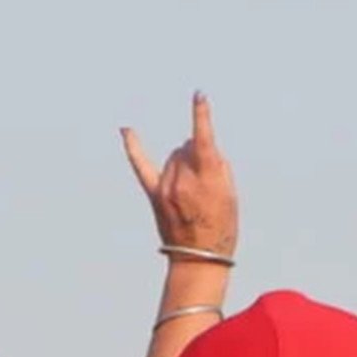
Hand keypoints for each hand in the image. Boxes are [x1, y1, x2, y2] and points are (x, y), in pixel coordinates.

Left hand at [121, 92, 238, 260]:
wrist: (199, 260)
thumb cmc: (221, 230)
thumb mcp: (230, 198)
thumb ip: (219, 169)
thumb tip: (204, 149)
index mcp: (208, 180)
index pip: (203, 140)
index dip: (201, 116)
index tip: (199, 96)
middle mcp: (184, 180)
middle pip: (187, 148)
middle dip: (196, 158)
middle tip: (206, 187)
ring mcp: (167, 187)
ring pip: (173, 157)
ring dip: (182, 164)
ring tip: (191, 192)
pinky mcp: (154, 195)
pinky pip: (141, 165)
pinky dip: (133, 146)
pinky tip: (126, 129)